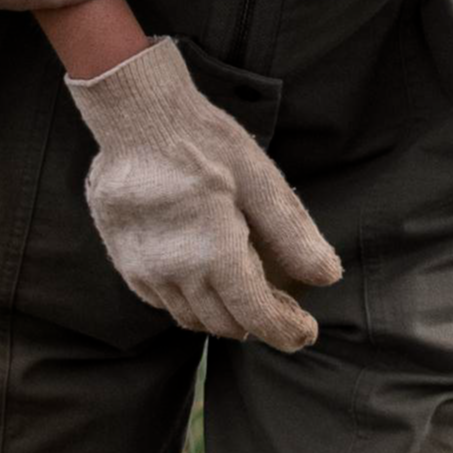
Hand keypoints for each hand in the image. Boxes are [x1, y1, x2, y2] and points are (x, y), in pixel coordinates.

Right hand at [63, 36, 345, 348]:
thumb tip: (327, 276)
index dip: (286, 332)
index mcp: (214, 255)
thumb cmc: (204, 143)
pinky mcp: (125, 261)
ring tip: (246, 293)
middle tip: (283, 306)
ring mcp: (145, 270)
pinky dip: (190, 300)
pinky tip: (204, 276)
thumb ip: (293, 234)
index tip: (305, 332)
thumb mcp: (261, 181)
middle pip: (225, 325)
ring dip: (223, 314)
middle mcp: (176, 272)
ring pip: (191, 317)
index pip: (256, 317)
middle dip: (259, 323)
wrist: (137, 120)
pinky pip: (162, 301)